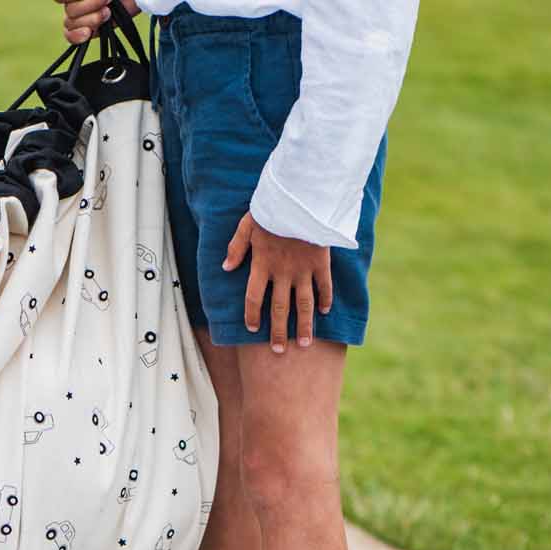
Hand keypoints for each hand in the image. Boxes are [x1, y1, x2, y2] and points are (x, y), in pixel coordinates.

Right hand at [55, 0, 139, 43]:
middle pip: (68, 10)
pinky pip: (70, 37)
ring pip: (70, 22)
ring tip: (108, 13)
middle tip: (107, 0)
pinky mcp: (87, 31)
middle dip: (88, 5)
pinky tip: (89, 32)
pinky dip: (78, 35)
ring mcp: (79, 16)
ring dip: (91, 18)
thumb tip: (73, 3)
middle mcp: (74, 2)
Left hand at [222, 212, 331, 352]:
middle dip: (279, 332)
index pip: (254, 298)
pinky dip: (325, 299)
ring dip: (304, 326)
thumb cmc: (271, 208)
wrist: (300, 197)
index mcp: (262, 264)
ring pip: (303, 304)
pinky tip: (324, 312)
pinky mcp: (320, 262)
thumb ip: (236, 247)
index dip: (253, 315)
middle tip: (279, 351)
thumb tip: (226, 268)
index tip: (253, 329)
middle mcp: (282, 272)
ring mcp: (303, 270)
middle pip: (279, 309)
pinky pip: (324, 286)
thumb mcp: (247, 224)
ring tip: (305, 343)